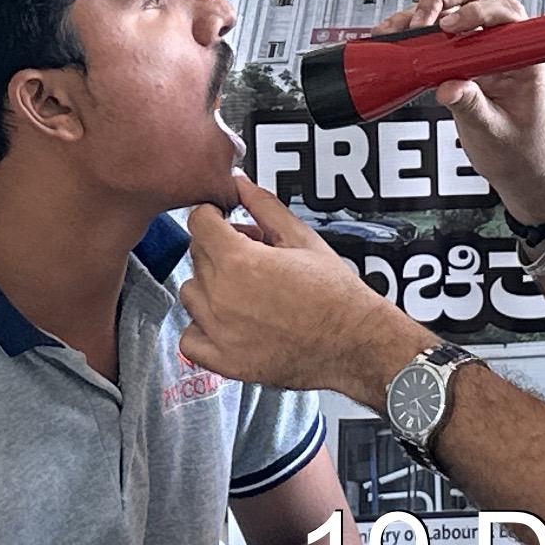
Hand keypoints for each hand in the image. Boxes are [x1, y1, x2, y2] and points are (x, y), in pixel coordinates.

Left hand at [179, 180, 427, 398]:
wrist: (355, 343)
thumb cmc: (336, 295)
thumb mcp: (301, 238)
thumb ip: (264, 206)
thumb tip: (241, 184)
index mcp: (240, 261)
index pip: (199, 220)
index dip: (214, 214)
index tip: (224, 220)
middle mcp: (222, 296)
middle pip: (197, 255)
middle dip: (220, 248)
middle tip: (254, 255)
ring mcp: (220, 331)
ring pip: (191, 292)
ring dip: (211, 286)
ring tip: (245, 289)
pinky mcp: (224, 360)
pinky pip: (190, 338)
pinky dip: (202, 328)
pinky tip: (228, 321)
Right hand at [383, 0, 544, 215]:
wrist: (518, 164)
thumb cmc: (520, 147)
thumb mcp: (494, 131)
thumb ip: (472, 108)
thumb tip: (449, 88)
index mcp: (524, 58)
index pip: (506, 13)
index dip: (476, 12)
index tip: (449, 27)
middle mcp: (503, 45)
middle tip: (422, 22)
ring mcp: (480, 48)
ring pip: (450, 8)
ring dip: (421, 14)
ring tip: (397, 31)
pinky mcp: (460, 58)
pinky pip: (436, 34)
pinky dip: (413, 33)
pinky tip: (396, 40)